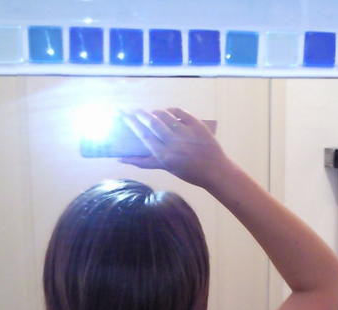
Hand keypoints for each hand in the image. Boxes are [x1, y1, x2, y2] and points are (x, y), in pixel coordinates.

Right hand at [118, 107, 232, 189]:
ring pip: (164, 116)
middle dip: (140, 115)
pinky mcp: (197, 125)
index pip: (144, 136)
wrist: (215, 171)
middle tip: (133, 110)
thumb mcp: (166, 168)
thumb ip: (144, 162)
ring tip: (151, 113)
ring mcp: (186, 133)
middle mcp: (174, 144)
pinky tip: (168, 112)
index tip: (124, 115)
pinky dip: (171, 110)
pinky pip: (180, 112)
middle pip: (152, 123)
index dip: (132, 124)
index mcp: (164, 156)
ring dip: (155, 113)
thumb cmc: (188, 171)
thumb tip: (121, 159)